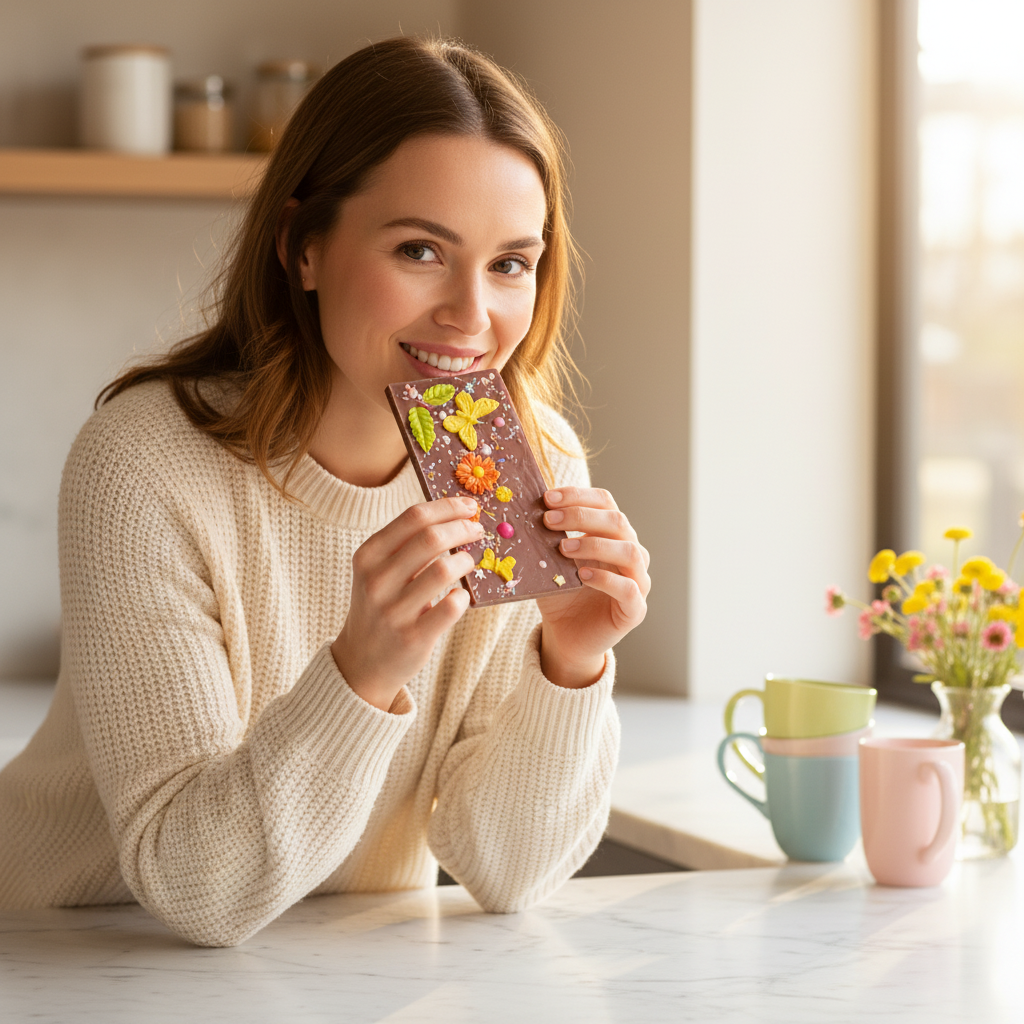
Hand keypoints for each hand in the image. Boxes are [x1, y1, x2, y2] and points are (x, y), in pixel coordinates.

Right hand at [331, 497, 482, 710]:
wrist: (361, 662)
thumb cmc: (380, 605)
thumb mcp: (378, 571)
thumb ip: (406, 544)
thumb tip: (456, 515)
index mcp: (368, 556)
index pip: (414, 517)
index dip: (448, 507)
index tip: (469, 506)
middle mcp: (377, 581)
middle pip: (431, 538)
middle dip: (462, 528)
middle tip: (477, 530)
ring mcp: (394, 611)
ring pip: (444, 570)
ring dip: (465, 561)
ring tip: (468, 562)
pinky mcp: (413, 637)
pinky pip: (452, 606)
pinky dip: (463, 596)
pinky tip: (460, 595)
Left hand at [536, 487, 650, 688]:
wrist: (566, 637)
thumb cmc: (561, 594)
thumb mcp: (550, 562)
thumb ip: (545, 539)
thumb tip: (522, 511)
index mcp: (612, 534)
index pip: (605, 502)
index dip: (578, 496)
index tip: (547, 497)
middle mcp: (631, 553)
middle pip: (618, 521)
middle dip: (581, 516)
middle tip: (549, 519)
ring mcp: (638, 581)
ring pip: (630, 551)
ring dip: (595, 544)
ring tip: (563, 548)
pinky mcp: (635, 610)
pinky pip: (629, 589)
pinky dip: (607, 579)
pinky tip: (583, 575)